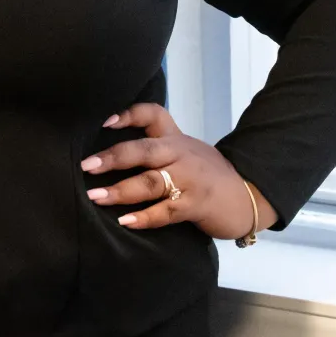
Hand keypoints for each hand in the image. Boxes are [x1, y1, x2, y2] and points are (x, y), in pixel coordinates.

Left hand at [80, 103, 277, 238]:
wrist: (248, 194)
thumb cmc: (208, 175)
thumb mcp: (186, 151)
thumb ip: (159, 148)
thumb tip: (113, 154)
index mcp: (176, 138)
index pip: (153, 115)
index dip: (129, 114)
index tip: (105, 121)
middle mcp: (180, 153)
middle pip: (144, 150)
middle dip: (113, 157)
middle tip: (86, 166)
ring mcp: (189, 179)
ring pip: (150, 182)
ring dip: (121, 190)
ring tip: (96, 196)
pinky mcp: (196, 203)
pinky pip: (166, 210)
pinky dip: (145, 217)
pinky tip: (126, 222)